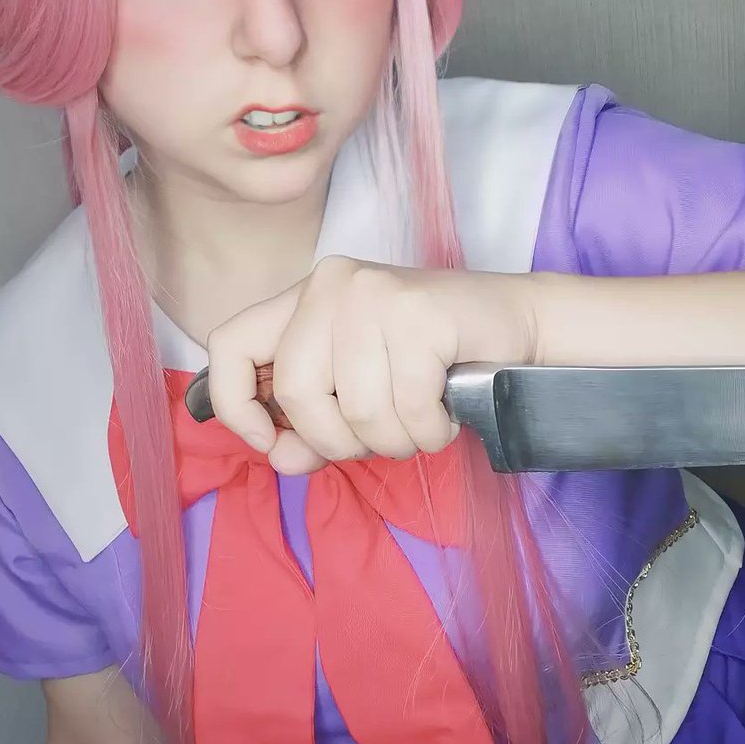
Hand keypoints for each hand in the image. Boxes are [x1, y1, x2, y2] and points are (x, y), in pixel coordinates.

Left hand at [204, 256, 538, 474]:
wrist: (516, 323)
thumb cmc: (435, 359)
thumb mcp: (359, 388)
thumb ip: (311, 425)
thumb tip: (281, 459)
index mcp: (305, 297)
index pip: (228, 344)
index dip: (235, 406)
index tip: (271, 442)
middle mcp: (331, 285)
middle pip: (296, 393)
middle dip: (339, 440)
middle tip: (381, 436)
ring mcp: (374, 293)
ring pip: (357, 409)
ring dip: (395, 440)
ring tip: (422, 422)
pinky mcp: (419, 313)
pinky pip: (407, 407)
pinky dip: (430, 431)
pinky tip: (445, 413)